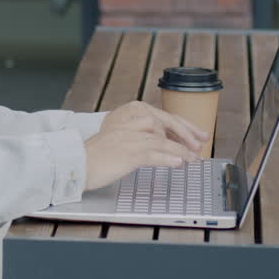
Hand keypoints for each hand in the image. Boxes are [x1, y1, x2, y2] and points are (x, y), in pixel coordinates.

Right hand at [83, 101, 209, 190]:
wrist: (77, 163)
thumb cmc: (97, 155)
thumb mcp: (120, 138)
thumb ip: (139, 135)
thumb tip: (164, 143)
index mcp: (129, 115)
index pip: (163, 117)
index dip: (183, 126)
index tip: (196, 134)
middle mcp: (131, 122)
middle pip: (166, 124)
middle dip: (187, 135)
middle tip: (201, 144)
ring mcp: (130, 136)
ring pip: (163, 141)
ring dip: (182, 150)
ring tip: (194, 159)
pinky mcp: (128, 152)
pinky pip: (154, 154)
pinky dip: (169, 159)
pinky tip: (179, 163)